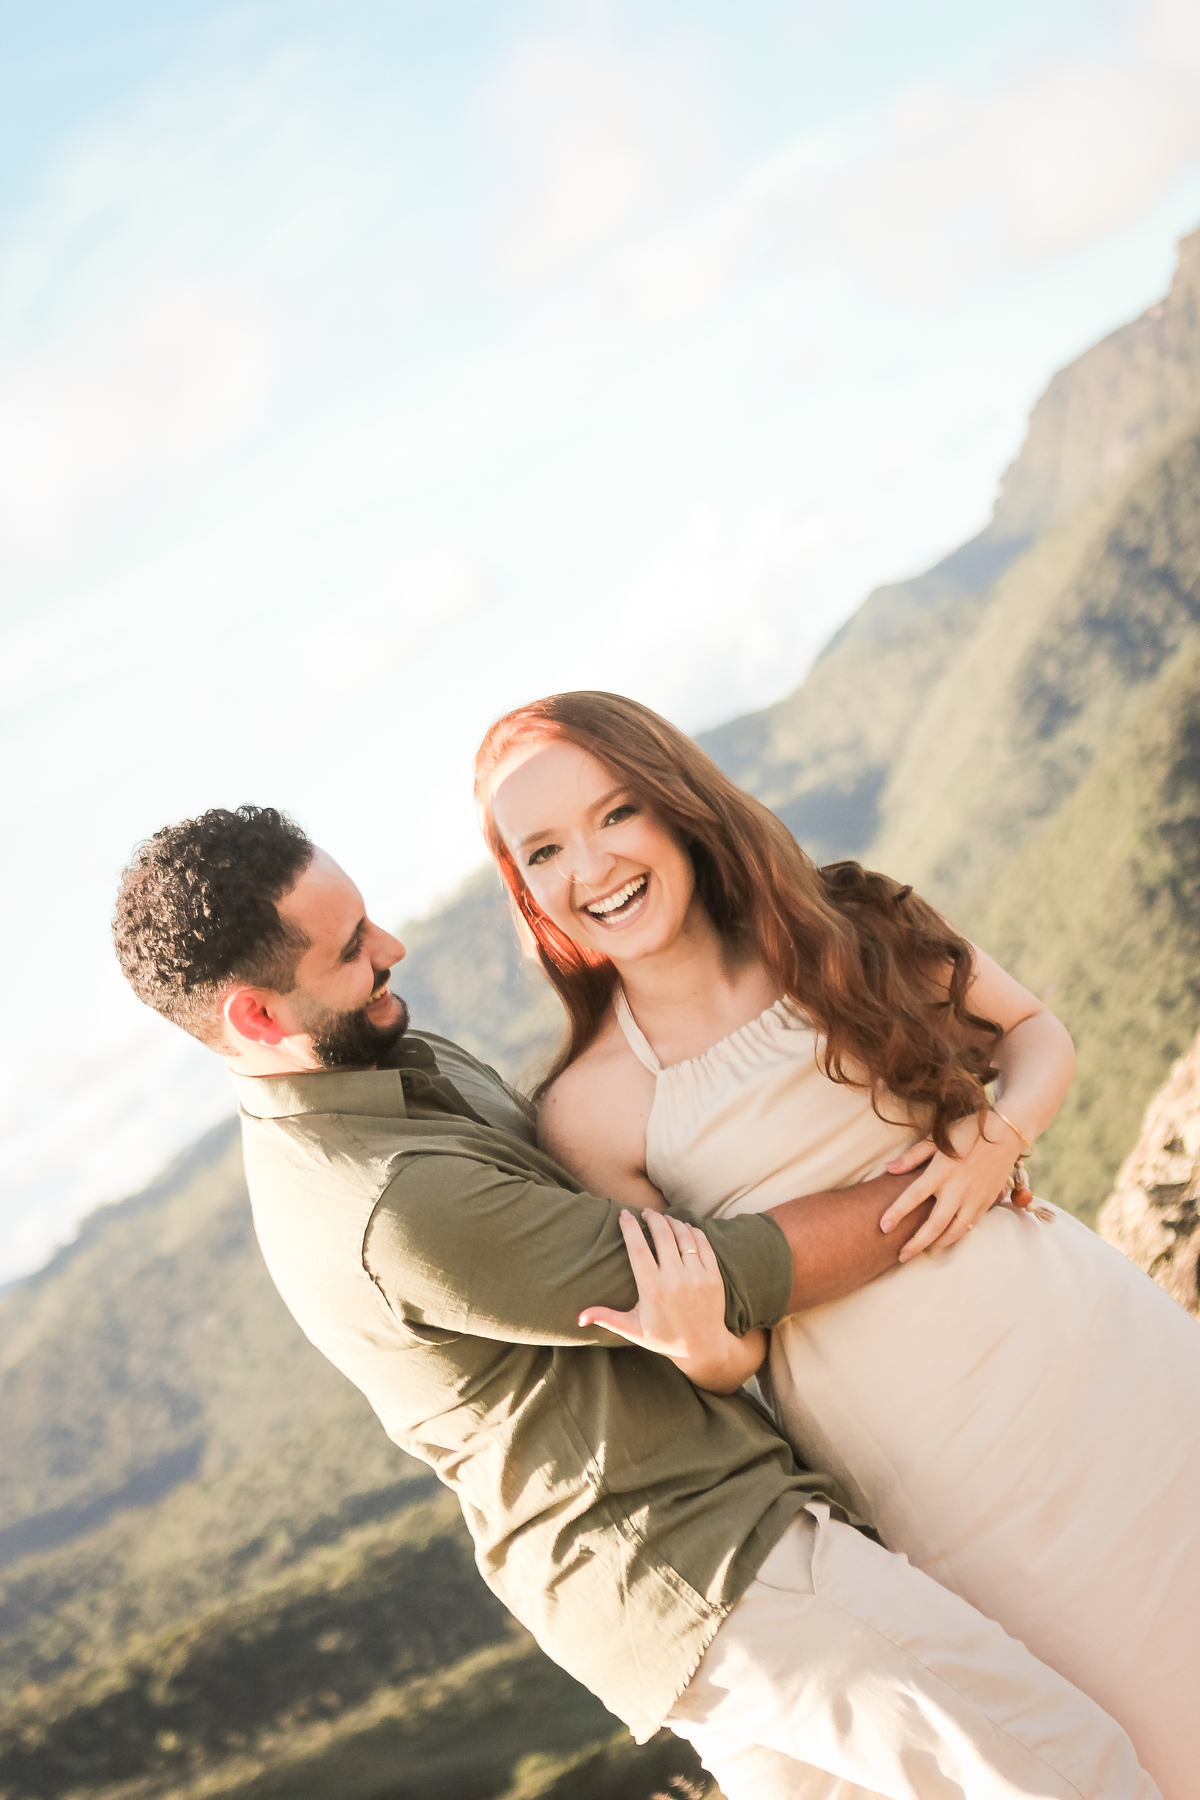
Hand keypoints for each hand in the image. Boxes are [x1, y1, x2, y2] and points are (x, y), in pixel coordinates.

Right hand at [579, 1210, 765, 1391]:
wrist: (704, 1347)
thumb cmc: (665, 1338)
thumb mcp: (633, 1330)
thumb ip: (607, 1318)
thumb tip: (579, 1318)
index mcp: (653, 1290)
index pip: (638, 1249)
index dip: (630, 1228)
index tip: (624, 1214)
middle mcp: (675, 1280)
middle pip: (662, 1235)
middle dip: (652, 1218)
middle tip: (645, 1212)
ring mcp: (697, 1276)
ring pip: (683, 1236)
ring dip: (672, 1222)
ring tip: (663, 1218)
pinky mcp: (713, 1276)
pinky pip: (703, 1244)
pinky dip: (693, 1231)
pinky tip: (685, 1226)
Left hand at [880, 1111, 1022, 1259]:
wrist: (1006, 1133)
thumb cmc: (967, 1131)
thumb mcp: (937, 1138)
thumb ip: (912, 1156)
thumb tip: (888, 1168)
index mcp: (940, 1172)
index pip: (913, 1197)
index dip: (896, 1213)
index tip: (883, 1227)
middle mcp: (957, 1189)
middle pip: (934, 1225)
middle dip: (916, 1244)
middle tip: (901, 1257)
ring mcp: (974, 1198)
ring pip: (954, 1231)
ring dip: (938, 1244)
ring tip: (924, 1251)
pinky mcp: (987, 1202)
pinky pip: (970, 1226)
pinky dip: (957, 1235)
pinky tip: (947, 1238)